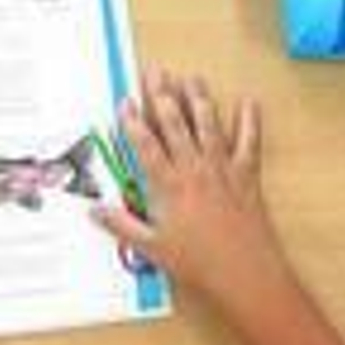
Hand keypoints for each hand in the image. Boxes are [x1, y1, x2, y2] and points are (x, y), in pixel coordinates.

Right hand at [93, 68, 298, 340]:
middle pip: (174, 124)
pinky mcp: (246, 176)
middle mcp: (194, 170)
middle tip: (154, 72)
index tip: (125, 101)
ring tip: (190, 77)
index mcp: (168, 186)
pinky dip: (249, 120)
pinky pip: (249, 142)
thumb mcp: (151, 248)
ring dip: (198, 98)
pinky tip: (247, 101)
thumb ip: (122, 225)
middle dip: (161, 95)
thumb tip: (95, 212)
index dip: (133, 120)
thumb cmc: (198, 263)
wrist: (243, 272)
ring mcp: (222, 169)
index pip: (145, 144)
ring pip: (208, 124)